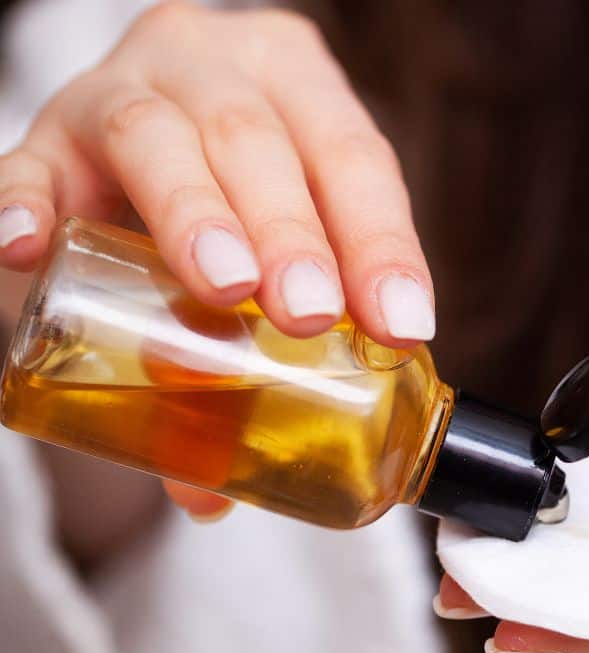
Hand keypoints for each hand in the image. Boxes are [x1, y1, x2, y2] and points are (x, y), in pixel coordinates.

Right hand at [0, 3, 433, 518]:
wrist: (138, 137)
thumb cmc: (233, 201)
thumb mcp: (272, 243)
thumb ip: (274, 340)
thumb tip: (216, 495)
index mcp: (299, 87)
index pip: (355, 161)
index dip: (381, 243)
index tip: (400, 326)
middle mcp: (216, 68)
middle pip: (257, 141)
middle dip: (288, 232)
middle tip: (307, 312)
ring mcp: (124, 91)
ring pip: (156, 136)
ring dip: (192, 214)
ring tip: (219, 287)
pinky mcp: (45, 134)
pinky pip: (27, 165)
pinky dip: (26, 204)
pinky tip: (30, 249)